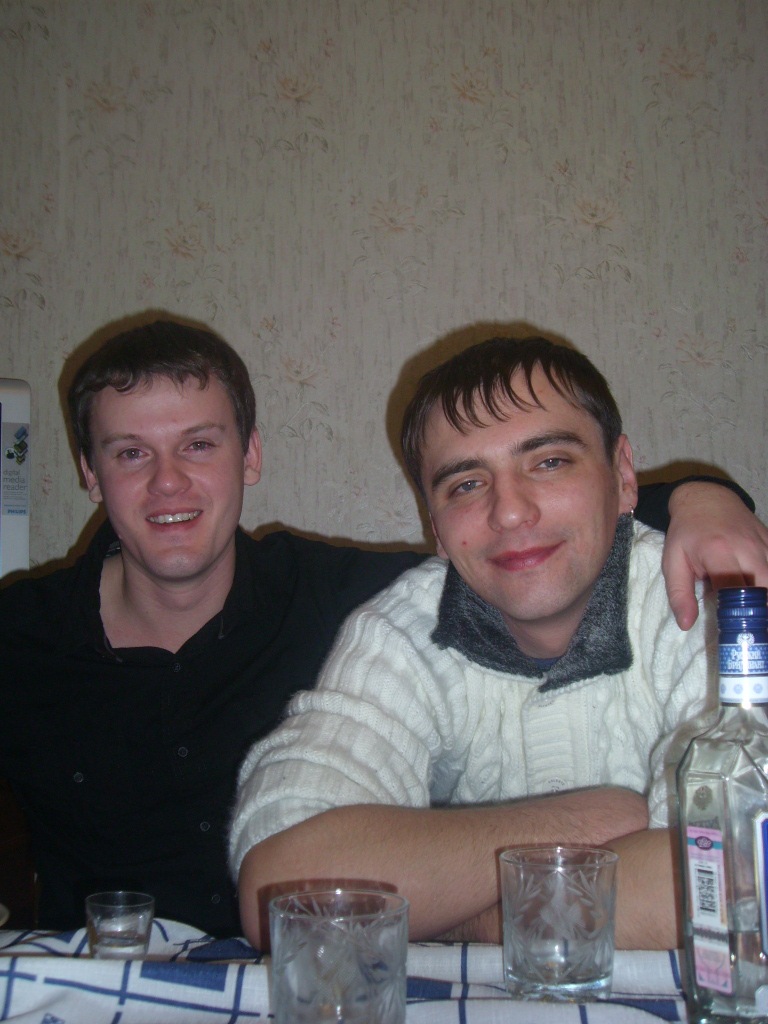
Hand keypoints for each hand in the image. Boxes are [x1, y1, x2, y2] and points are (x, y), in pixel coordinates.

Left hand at [663, 482, 767, 629]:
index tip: (736, 633)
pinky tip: (761, 595)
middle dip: (762, 612)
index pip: (736, 591)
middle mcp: (747, 549)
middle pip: (766, 588)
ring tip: (758, 618)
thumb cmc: (686, 533)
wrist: (705, 498)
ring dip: (767, 600)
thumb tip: (686, 624)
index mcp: (718, 553)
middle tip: (753, 631)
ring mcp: (764, 544)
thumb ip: (679, 594)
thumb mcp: (673, 562)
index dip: (738, 615)